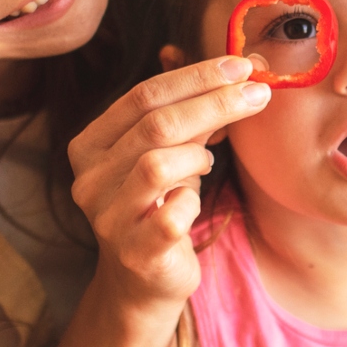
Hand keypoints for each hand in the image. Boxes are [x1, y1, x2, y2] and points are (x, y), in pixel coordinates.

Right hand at [70, 57, 270, 304]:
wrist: (144, 280)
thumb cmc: (159, 204)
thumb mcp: (168, 152)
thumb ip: (191, 111)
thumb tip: (241, 66)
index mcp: (90, 145)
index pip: (143, 95)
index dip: (196, 77)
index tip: (241, 66)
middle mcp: (89, 180)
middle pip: (155, 125)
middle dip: (214, 102)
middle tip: (257, 92)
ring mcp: (108, 218)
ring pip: (158, 165)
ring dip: (197, 155)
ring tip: (207, 160)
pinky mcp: (136, 253)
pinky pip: (174, 214)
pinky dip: (193, 201)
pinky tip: (193, 201)